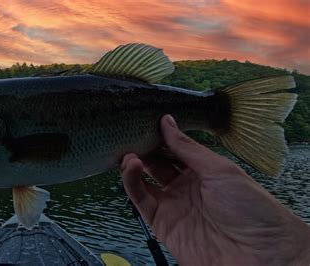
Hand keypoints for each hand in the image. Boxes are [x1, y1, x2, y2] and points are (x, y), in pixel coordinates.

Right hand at [121, 115, 309, 265]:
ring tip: (129, 152)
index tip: (145, 122)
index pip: (174, 149)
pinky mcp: (162, 223)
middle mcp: (185, 186)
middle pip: (156, 164)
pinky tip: (131, 167)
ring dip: (133, 165)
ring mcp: (173, 204)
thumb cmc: (250, 209)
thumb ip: (187, 148)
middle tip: (131, 135)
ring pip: (144, 181)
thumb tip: (167, 121)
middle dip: (144, 149)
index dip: (160, 136)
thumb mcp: (219, 169)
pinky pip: (141, 200)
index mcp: (202, 171)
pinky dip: (132, 183)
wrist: (259, 254)